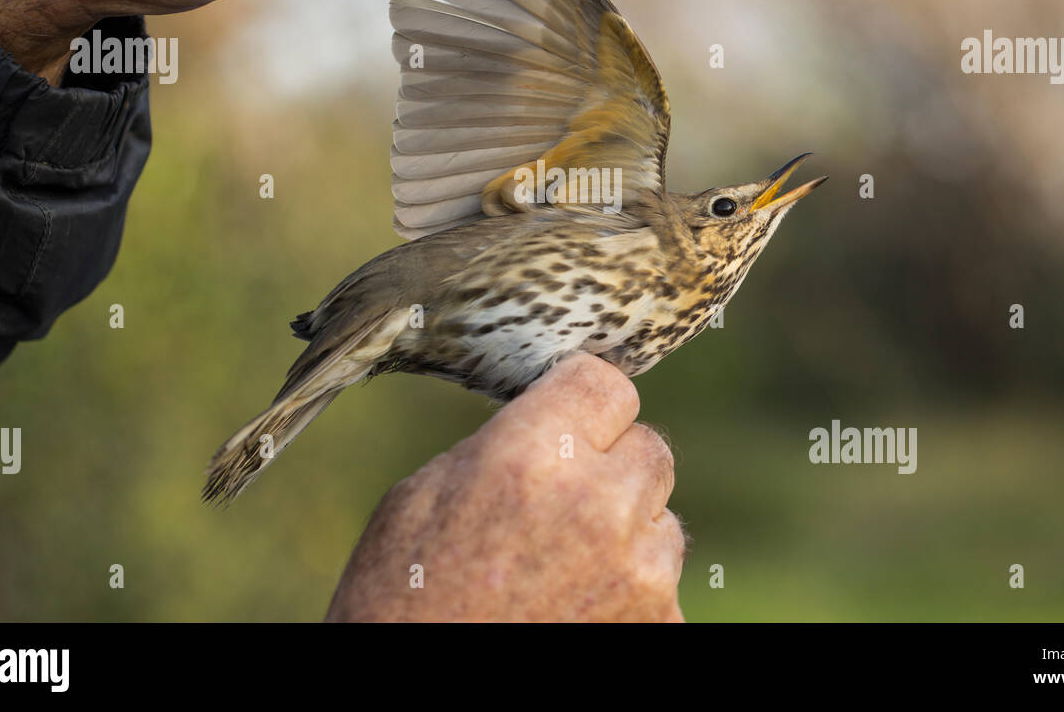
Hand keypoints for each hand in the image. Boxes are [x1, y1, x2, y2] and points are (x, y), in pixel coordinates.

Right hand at [326, 354, 686, 621]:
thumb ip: (502, 445)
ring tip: (561, 564)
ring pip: (662, 519)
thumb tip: (549, 419)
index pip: (604, 382)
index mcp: (535, 455)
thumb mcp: (421, 495)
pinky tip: (573, 606)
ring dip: (626, 530)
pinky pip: (663, 583)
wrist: (419, 699)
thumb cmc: (400, 600)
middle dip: (611, 466)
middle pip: (648, 447)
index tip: (569, 416)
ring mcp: (640, 571)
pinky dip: (630, 591)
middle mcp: (600, 503)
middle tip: (562, 499)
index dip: (583, 399)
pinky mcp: (661, 624)